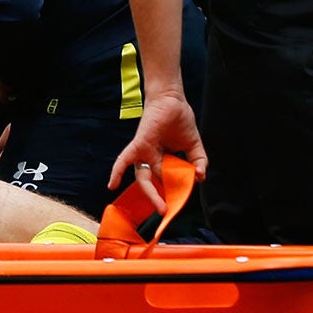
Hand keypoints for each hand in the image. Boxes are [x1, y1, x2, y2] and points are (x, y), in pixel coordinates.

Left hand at [107, 91, 205, 212]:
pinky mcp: (139, 144)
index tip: (177, 207)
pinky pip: (125, 159)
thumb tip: (201, 177)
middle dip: (160, 199)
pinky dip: (117, 171)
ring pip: (144, 178)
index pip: (167, 181)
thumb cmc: (180, 120)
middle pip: (154, 183)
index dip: (172, 194)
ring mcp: (145, 152)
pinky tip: (112, 185)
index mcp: (164, 160)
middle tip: (167, 212)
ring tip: (161, 207)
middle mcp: (152, 159)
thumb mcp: (194, 145)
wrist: (172, 99)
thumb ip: (198, 161)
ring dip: (151, 193)